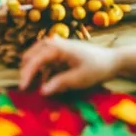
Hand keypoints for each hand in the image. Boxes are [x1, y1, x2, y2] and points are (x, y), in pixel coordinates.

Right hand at [20, 38, 135, 94]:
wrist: (112, 61)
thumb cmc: (97, 68)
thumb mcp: (79, 78)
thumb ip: (59, 84)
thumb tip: (42, 91)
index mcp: (59, 47)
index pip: (36, 59)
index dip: (27, 73)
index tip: (23, 87)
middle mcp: (55, 43)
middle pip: (33, 54)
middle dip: (27, 69)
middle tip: (25, 86)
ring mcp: (58, 47)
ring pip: (37, 56)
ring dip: (34, 69)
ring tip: (31, 85)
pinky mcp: (61, 53)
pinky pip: (46, 60)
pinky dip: (43, 70)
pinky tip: (45, 82)